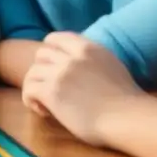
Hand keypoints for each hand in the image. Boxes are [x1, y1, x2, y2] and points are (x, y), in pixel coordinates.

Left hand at [21, 32, 144, 145]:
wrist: (127, 118)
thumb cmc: (126, 100)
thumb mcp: (112, 66)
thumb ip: (93, 60)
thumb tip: (81, 64)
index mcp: (89, 48)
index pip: (56, 38)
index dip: (49, 50)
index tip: (50, 64)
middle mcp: (72, 57)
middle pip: (41, 54)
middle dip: (41, 70)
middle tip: (49, 87)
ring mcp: (61, 73)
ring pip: (32, 73)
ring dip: (35, 87)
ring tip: (45, 103)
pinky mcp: (52, 92)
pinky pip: (29, 90)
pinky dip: (30, 100)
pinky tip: (43, 111)